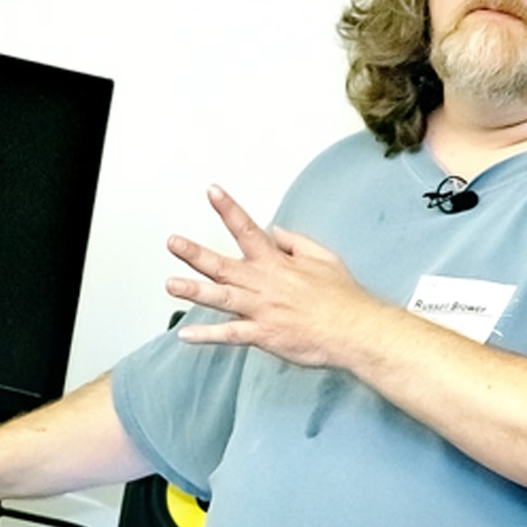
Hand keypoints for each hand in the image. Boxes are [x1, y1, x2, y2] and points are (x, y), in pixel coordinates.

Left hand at [165, 184, 382, 366]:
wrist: (356, 330)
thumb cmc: (343, 297)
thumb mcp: (323, 257)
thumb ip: (295, 242)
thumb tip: (274, 230)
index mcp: (277, 263)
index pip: (248, 229)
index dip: (229, 209)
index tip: (212, 191)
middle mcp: (264, 283)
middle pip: (223, 265)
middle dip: (195, 253)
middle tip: (173, 242)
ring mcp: (261, 310)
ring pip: (220, 298)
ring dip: (194, 290)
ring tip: (170, 284)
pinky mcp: (263, 334)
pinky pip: (230, 335)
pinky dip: (207, 335)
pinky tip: (185, 335)